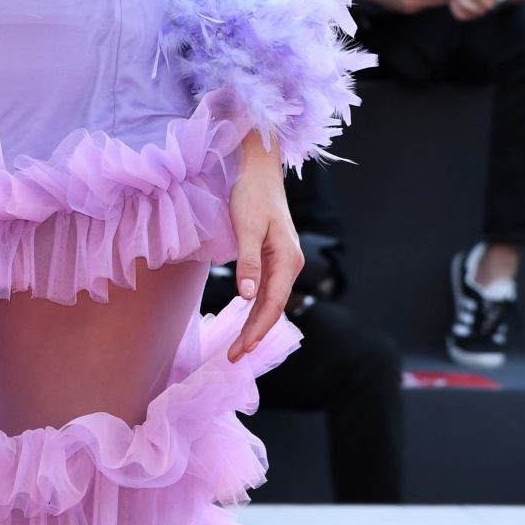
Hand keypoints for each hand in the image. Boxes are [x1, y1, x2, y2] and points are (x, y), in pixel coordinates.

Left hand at [226, 134, 304, 362]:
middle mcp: (290, 263)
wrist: (258, 167)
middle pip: (272, 307)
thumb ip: (248, 262)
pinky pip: (266, 288)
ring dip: (254, 323)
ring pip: (269, 300)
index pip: (272, 305)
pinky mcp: (272, 255)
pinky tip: (245, 318)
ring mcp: (282, 260)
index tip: (240, 350)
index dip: (257, 330)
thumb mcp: (248, 226)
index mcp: (288, 259)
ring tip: (238, 346)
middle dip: (254, 333)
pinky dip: (255, 306)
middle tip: (233, 357)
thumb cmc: (252, 193)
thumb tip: (247, 296)